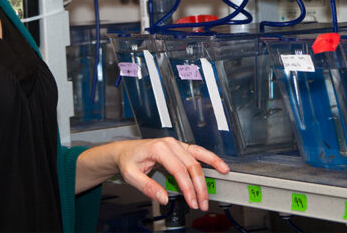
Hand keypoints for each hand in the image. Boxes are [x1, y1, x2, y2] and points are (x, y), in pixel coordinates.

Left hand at [114, 137, 228, 210]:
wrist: (124, 151)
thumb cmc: (128, 160)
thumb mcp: (131, 175)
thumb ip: (147, 187)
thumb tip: (163, 198)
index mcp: (158, 148)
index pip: (179, 170)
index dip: (187, 188)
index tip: (192, 201)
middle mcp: (169, 144)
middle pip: (191, 165)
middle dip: (199, 186)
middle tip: (202, 202)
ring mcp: (175, 144)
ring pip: (198, 157)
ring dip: (210, 169)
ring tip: (222, 177)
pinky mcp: (179, 147)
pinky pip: (197, 152)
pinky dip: (210, 158)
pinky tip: (219, 165)